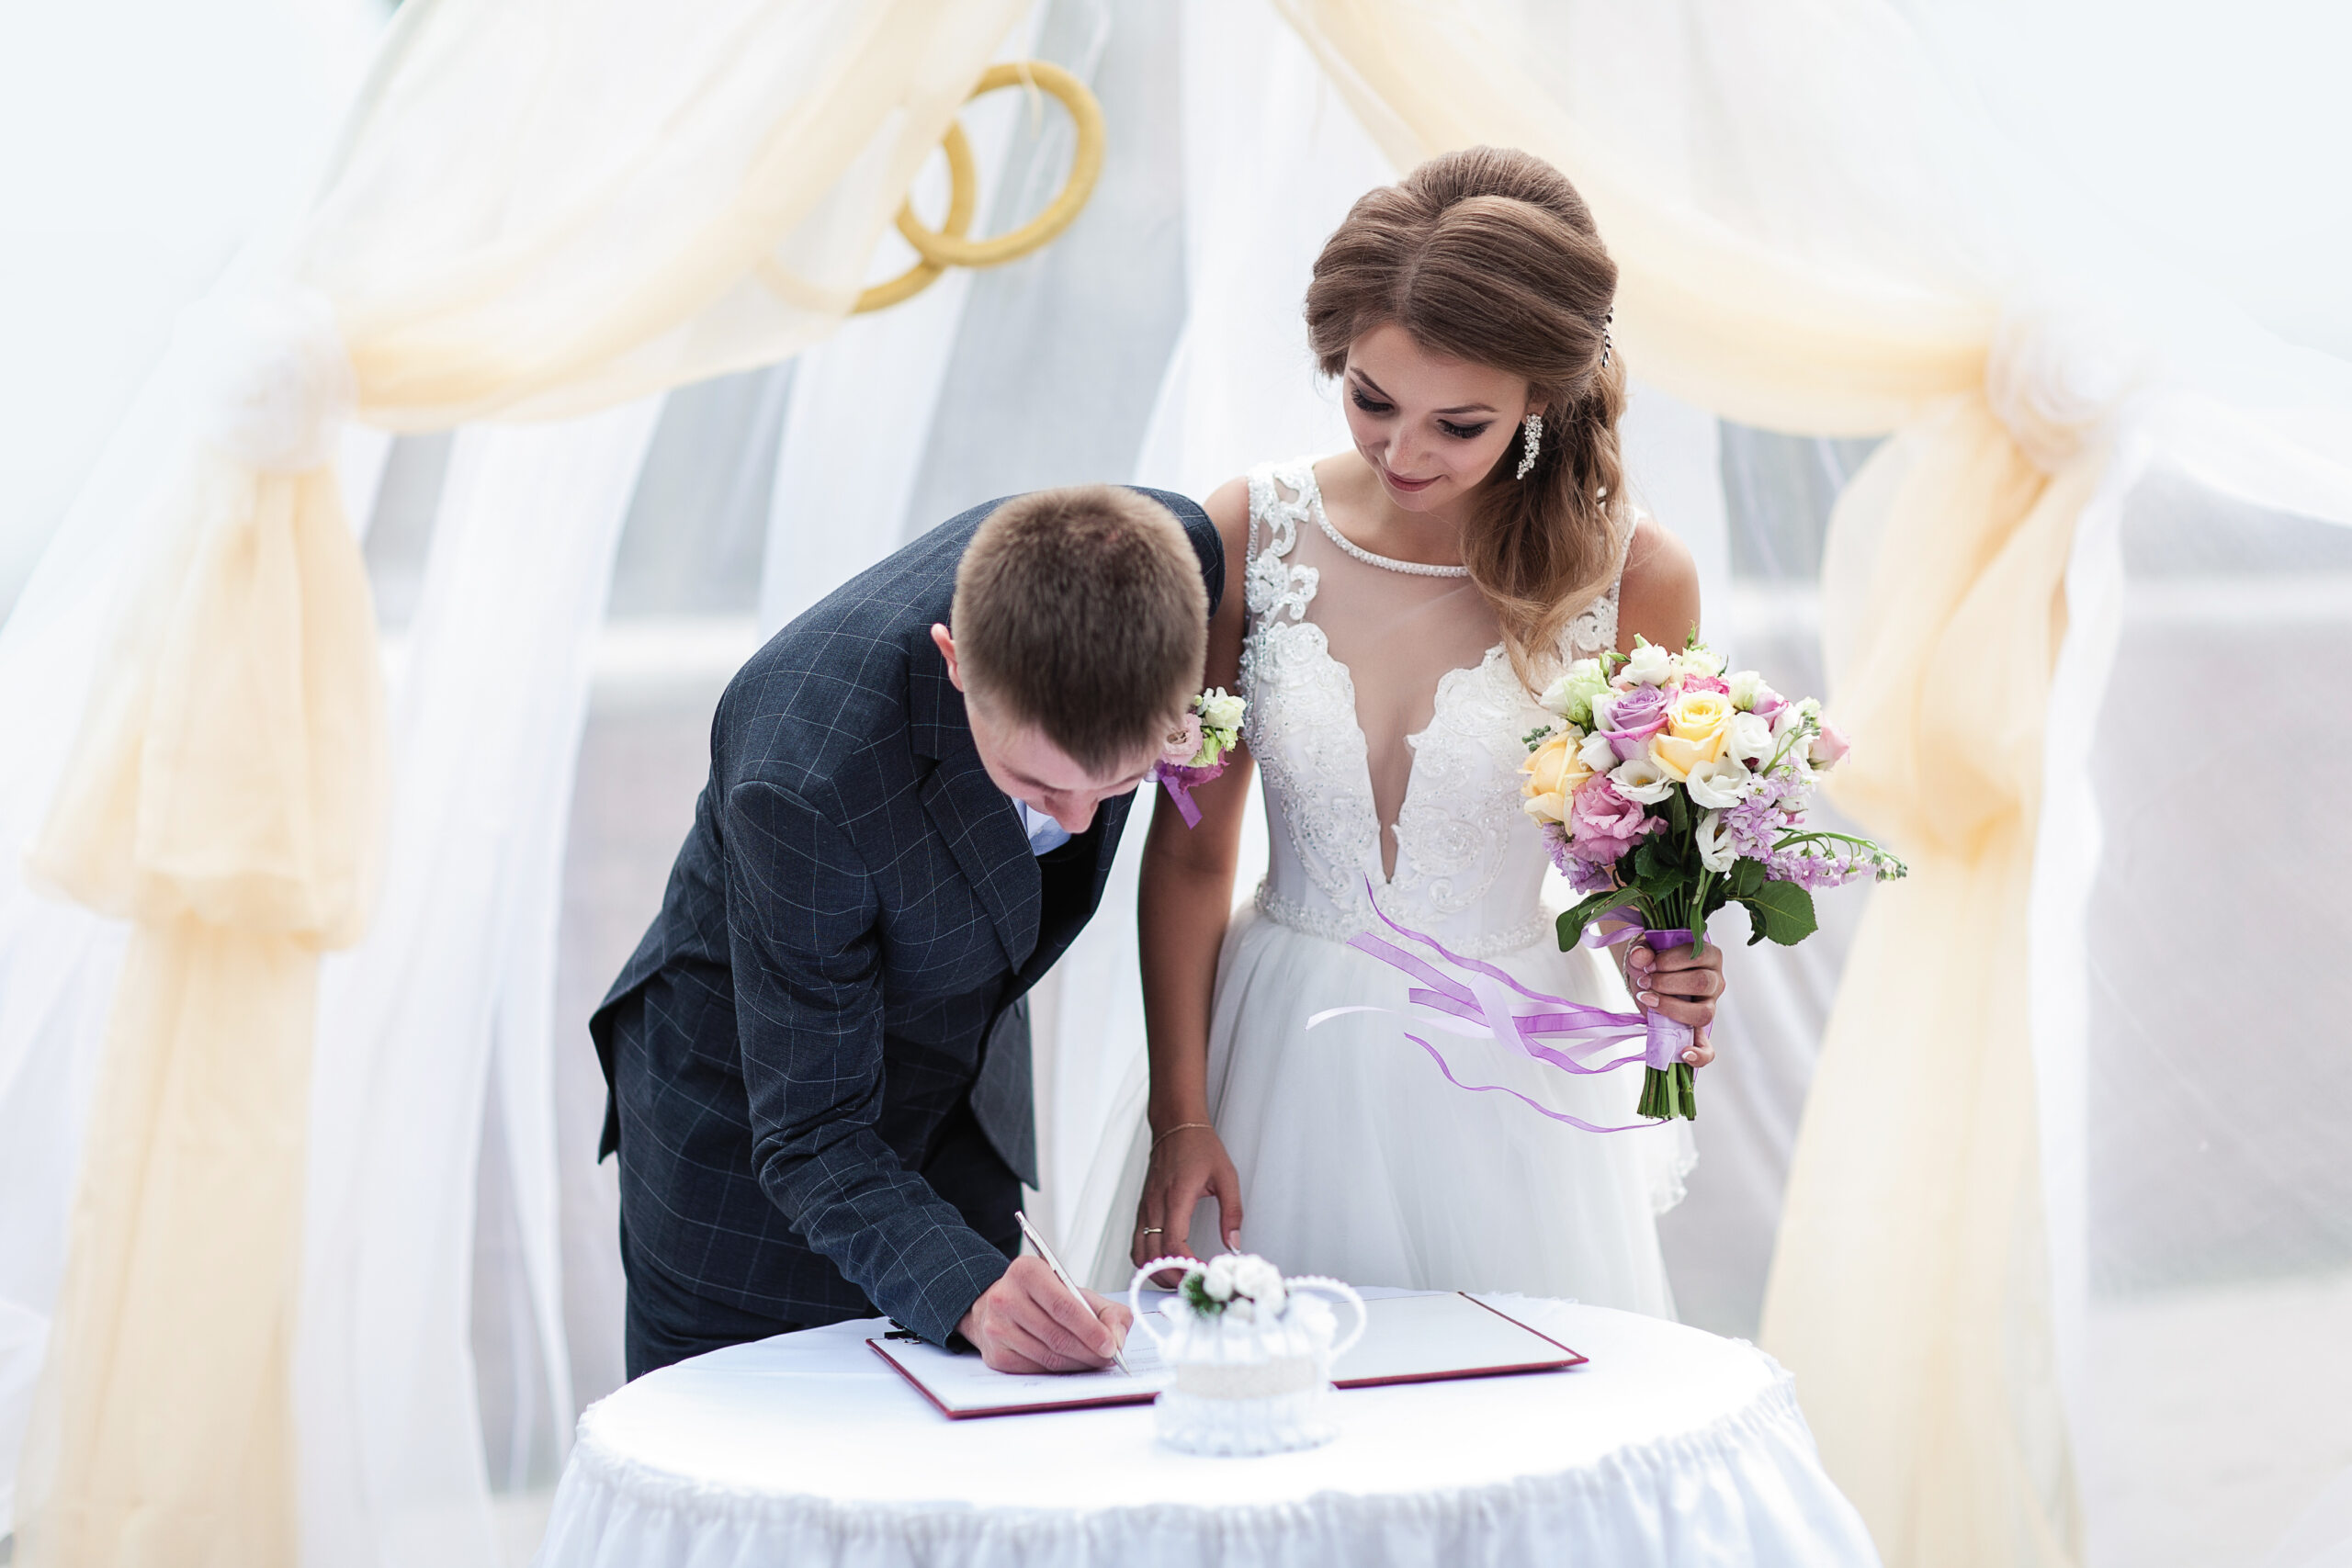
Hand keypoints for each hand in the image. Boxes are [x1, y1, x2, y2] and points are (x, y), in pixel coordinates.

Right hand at [956, 1256, 1133, 1373]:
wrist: (1001, 1305)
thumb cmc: (1043, 1297)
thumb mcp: (1076, 1292)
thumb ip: (1108, 1311)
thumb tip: (1116, 1340)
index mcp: (1027, 1271)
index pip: (1063, 1306)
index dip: (1090, 1330)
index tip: (1110, 1346)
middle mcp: (1006, 1297)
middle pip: (1056, 1335)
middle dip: (1089, 1351)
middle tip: (1108, 1357)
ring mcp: (997, 1328)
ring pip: (1047, 1356)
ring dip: (1077, 1363)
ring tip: (1093, 1360)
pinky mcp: (996, 1354)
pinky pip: (1036, 1369)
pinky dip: (1060, 1370)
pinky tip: (1071, 1363)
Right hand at [1132, 1120, 1241, 1269]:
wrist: (1175, 1126)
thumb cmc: (1199, 1146)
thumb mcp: (1227, 1176)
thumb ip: (1232, 1212)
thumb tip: (1233, 1244)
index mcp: (1176, 1197)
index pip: (1173, 1242)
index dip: (1186, 1264)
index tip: (1202, 1272)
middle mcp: (1155, 1206)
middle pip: (1153, 1256)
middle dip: (1172, 1276)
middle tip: (1193, 1283)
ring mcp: (1145, 1209)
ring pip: (1140, 1254)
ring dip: (1158, 1271)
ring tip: (1181, 1277)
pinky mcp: (1142, 1210)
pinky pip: (1137, 1243)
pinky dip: (1148, 1260)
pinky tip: (1166, 1262)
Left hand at [1627, 940, 1723, 1067]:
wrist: (1648, 978)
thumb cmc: (1652, 963)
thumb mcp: (1645, 954)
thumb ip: (1641, 953)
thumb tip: (1640, 955)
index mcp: (1709, 956)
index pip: (1699, 955)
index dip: (1670, 961)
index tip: (1648, 966)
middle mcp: (1715, 981)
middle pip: (1702, 983)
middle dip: (1667, 983)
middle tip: (1644, 982)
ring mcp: (1710, 1006)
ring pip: (1704, 1013)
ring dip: (1672, 1008)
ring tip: (1648, 1000)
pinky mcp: (1699, 1029)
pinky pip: (1707, 1049)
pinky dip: (1699, 1055)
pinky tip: (1684, 1054)